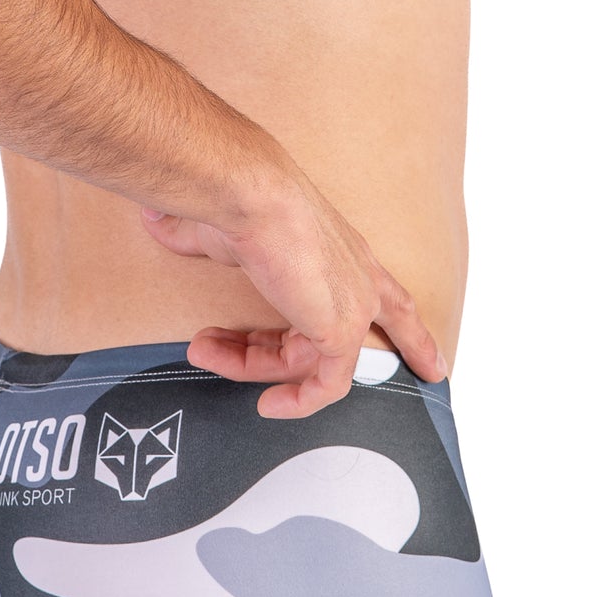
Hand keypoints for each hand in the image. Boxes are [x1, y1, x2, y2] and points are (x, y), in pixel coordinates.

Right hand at [137, 177, 447, 417]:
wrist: (250, 194)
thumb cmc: (241, 199)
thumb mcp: (227, 226)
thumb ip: (208, 239)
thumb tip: (160, 222)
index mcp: (345, 252)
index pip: (394, 301)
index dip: (412, 334)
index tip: (436, 366)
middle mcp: (360, 280)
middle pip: (343, 343)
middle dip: (282, 364)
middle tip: (218, 353)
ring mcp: (356, 307)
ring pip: (314, 362)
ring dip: (252, 364)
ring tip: (205, 350)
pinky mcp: (342, 331)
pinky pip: (325, 384)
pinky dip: (297, 399)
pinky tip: (267, 402)